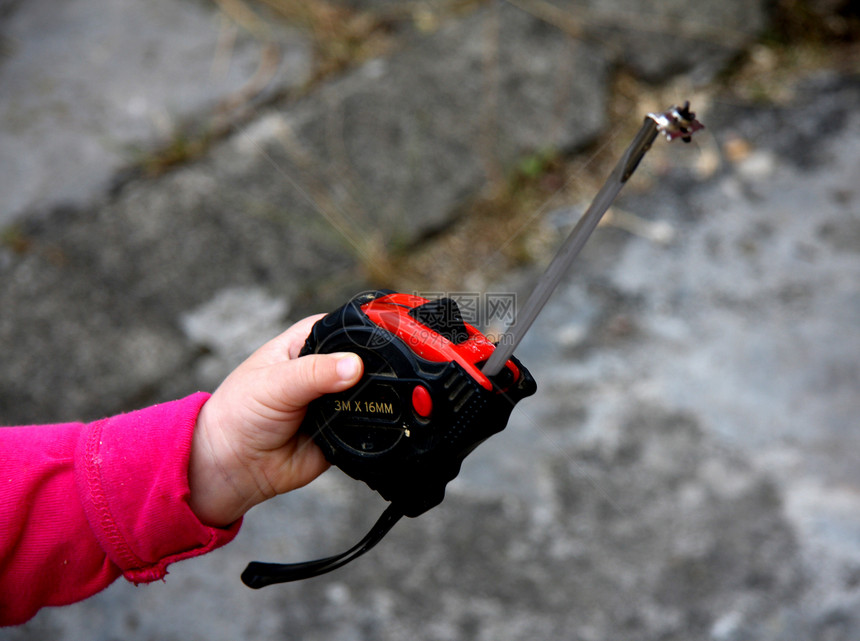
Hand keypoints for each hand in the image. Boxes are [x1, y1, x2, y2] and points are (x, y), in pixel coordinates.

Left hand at [188, 315, 362, 526]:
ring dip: (374, 401)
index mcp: (308, 343)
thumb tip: (354, 365)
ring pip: (371, 395)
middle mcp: (326, 369)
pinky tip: (369, 427)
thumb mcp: (274, 382)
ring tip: (369, 406)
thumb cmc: (240, 412)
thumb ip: (314, 372)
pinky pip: (369, 426)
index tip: (385, 342)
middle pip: (366, 362)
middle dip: (374, 371)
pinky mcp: (344, 431)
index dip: (365, 333)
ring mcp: (337, 401)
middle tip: (380, 380)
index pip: (347, 327)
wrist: (233, 466)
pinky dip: (372, 428)